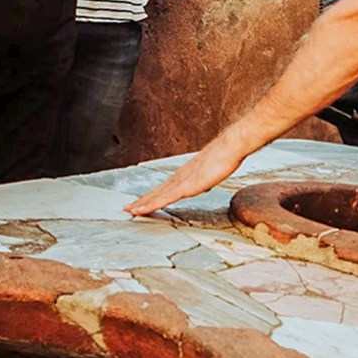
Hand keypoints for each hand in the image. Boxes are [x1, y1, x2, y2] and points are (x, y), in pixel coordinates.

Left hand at [125, 128, 254, 216]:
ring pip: (157, 195)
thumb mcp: (213, 170)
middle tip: (128, 209)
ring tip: (131, 211)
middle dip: (142, 200)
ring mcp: (181, 181)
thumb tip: (204, 182)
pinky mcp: (185, 186)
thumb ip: (205, 178)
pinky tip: (142, 210)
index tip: (142, 201)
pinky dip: (152, 205)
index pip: (165, 187)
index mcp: (185, 173)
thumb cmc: (224, 156)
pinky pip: (165, 198)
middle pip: (156, 191)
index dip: (152, 195)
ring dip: (143, 204)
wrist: (229, 147)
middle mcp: (179, 176)